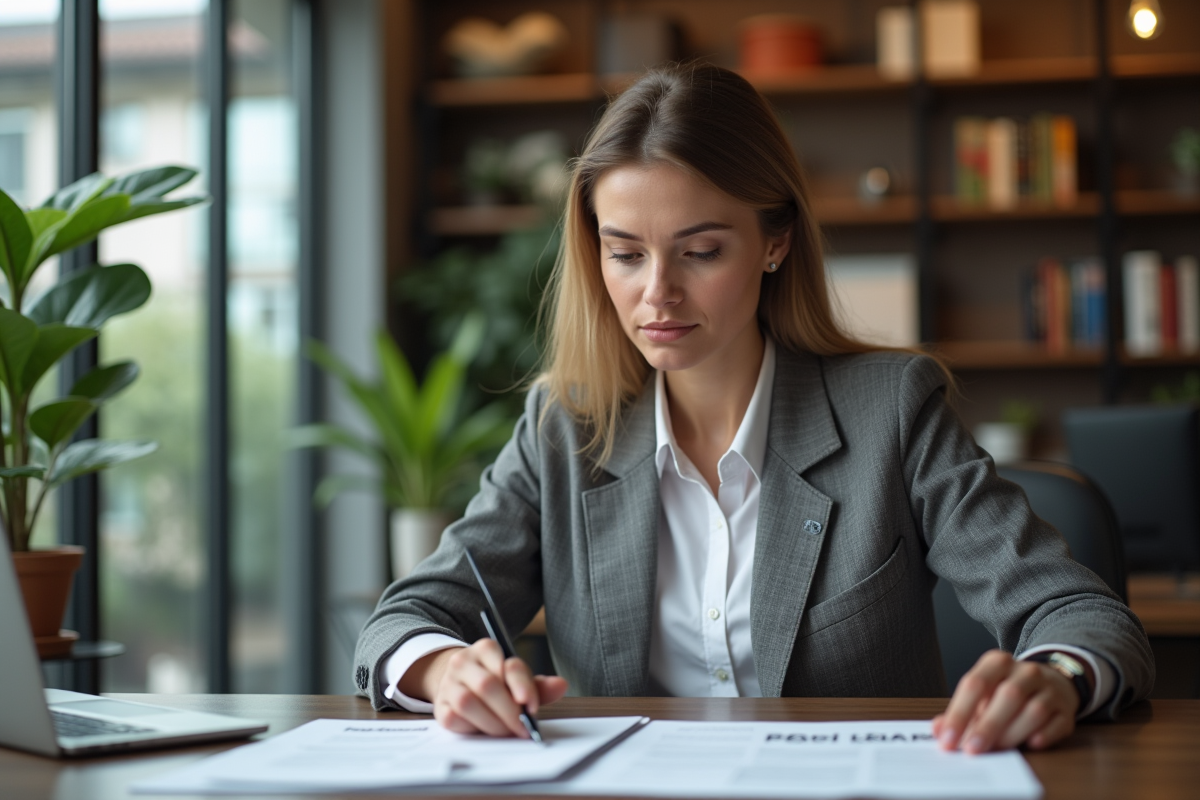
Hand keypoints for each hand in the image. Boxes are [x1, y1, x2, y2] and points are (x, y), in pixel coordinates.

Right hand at [401, 639, 568, 737]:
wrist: (458, 682)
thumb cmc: (494, 682)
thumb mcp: (516, 679)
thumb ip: (537, 685)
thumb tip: (561, 685)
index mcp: (486, 648)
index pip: (507, 664)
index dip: (522, 687)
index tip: (531, 706)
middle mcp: (464, 661)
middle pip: (487, 685)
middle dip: (508, 711)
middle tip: (522, 728)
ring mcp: (448, 683)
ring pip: (468, 703)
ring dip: (492, 723)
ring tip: (506, 731)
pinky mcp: (440, 706)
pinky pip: (454, 719)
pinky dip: (472, 728)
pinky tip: (484, 729)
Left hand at [933, 649, 1085, 753]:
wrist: (1051, 682)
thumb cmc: (1006, 691)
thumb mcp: (982, 693)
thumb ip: (960, 711)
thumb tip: (939, 731)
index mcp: (997, 662)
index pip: (975, 684)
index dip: (959, 713)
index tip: (948, 739)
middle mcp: (1025, 671)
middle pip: (1007, 696)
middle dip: (987, 726)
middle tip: (972, 750)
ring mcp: (1049, 689)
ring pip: (1033, 710)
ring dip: (1012, 734)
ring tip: (996, 750)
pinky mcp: (1066, 709)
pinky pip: (1057, 723)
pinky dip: (1044, 736)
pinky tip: (1031, 744)